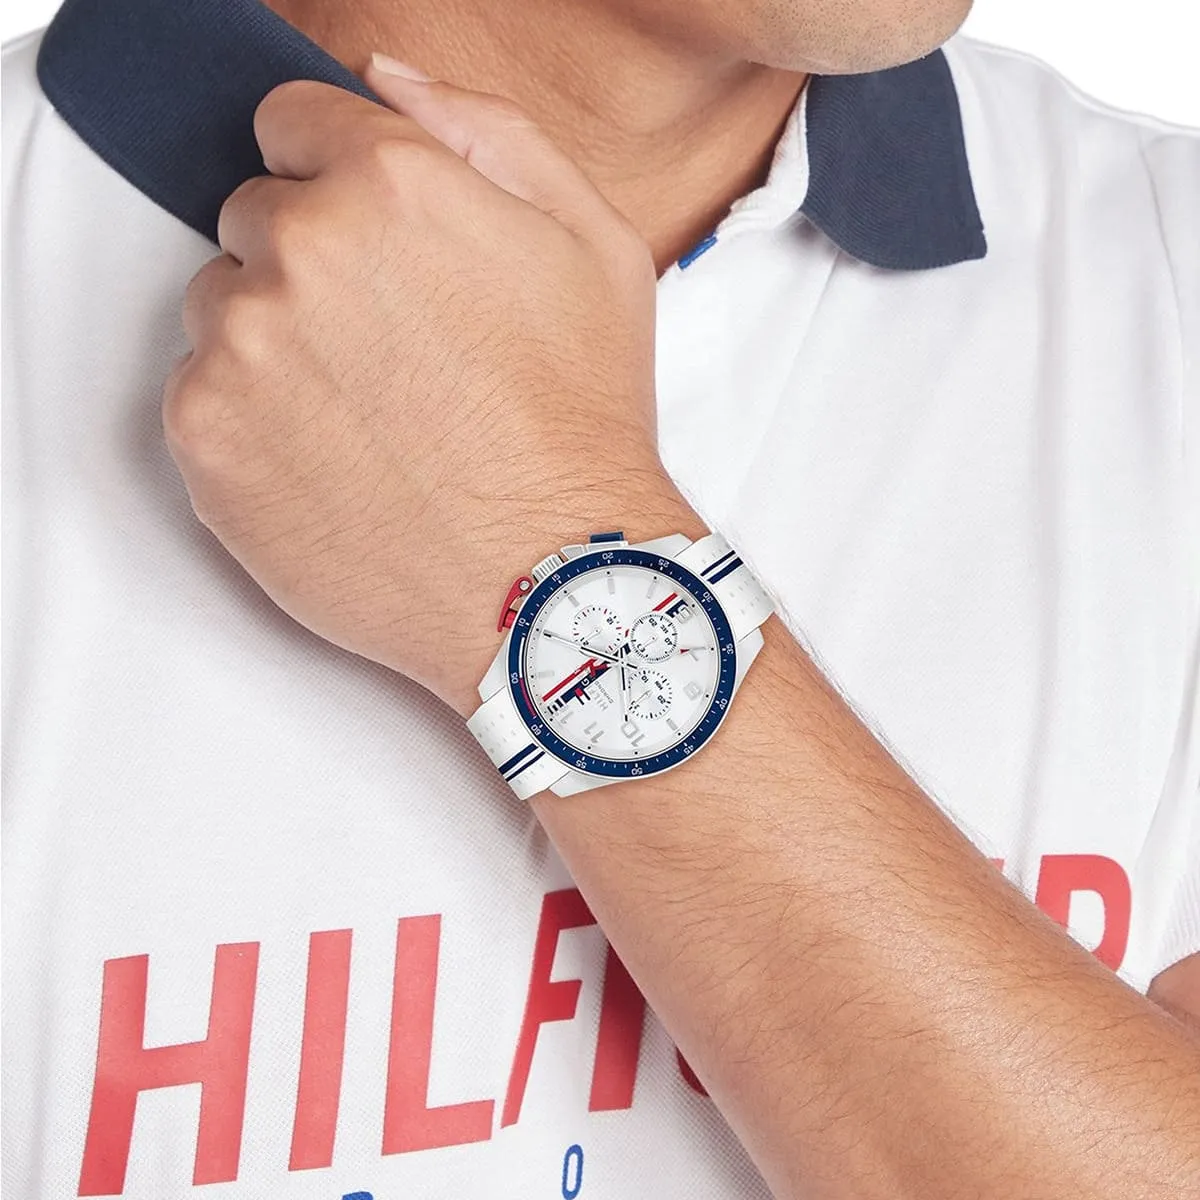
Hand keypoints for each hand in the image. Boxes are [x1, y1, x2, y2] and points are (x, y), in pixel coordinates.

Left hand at [163, 58, 695, 714]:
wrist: (548, 580)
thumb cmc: (580, 424)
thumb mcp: (592, 246)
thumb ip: (486, 131)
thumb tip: (386, 74)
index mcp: (388, 183)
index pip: (292, 124)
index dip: (337, 181)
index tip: (372, 244)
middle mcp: (298, 249)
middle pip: (254, 219)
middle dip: (310, 265)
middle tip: (391, 352)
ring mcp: (239, 346)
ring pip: (221, 308)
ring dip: (276, 342)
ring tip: (367, 415)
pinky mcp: (203, 436)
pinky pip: (200, 392)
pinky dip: (251, 419)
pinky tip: (334, 460)